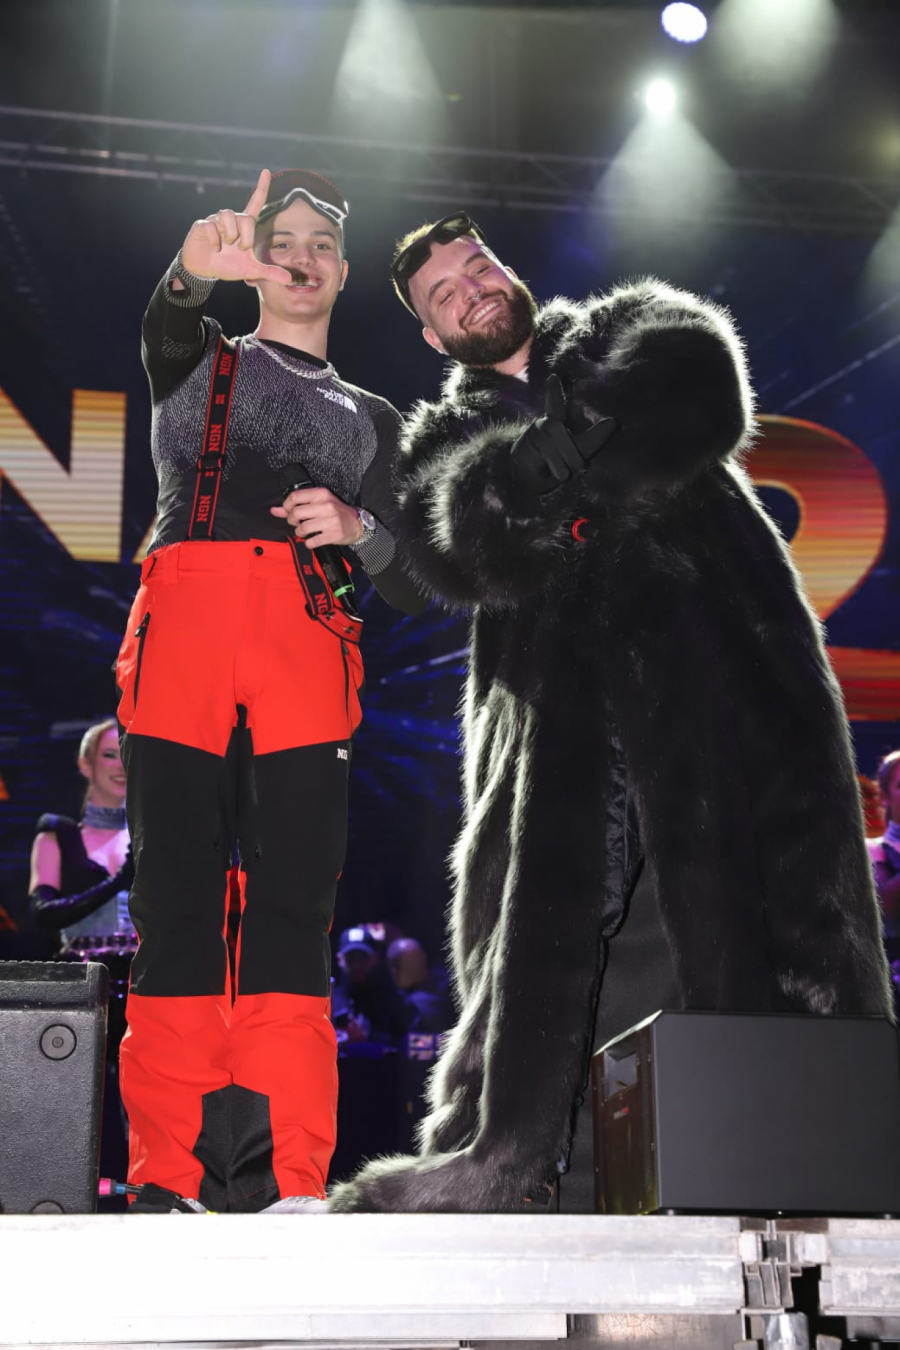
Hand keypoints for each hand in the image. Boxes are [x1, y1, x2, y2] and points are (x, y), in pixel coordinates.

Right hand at [180, 169, 292, 285]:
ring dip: (231, 235)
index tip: (267, 171)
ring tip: (226, 246)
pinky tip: (215, 248)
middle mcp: (232, 220)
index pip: (255, 203)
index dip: (261, 188)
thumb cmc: (227, 265)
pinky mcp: (202, 225)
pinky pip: (211, 226)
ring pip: (228, 216)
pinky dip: (215, 240)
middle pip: (245, 217)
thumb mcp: (250, 271)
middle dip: (246, 237)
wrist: (204, 270)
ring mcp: (216, 221)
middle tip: (240, 249)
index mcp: (244, 227)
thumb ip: (269, 273)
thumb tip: (289, 279)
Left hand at [270, 486, 363, 547]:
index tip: (290, 512)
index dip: (287, 506)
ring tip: (304, 532)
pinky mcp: (333, 535)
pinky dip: (308, 543)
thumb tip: (274, 511)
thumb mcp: (317, 504)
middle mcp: (326, 505)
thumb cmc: (334, 512)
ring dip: (300, 532)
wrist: (356, 524)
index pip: (295, 497)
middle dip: (292, 521)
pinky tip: (312, 540)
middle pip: (296, 513)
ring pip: (303, 528)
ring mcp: (331, 521)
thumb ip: (294, 506)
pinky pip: (312, 542)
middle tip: (297, 523)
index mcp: (321, 494)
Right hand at [510, 374, 616, 494]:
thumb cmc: (558, 462)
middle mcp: (542, 425)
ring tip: (564, 475)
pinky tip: (544, 472)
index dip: (554, 391)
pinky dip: (544, 470)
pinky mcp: (520, 450)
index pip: (554, 404)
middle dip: (571, 453)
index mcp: (556, 422)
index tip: (553, 377)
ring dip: (560, 465)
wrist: (530, 480)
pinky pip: (537, 460)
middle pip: (557, 431)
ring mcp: (530, 437)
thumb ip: (594, 437)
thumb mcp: (579, 450)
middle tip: (580, 468)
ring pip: (548, 447)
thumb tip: (613, 421)